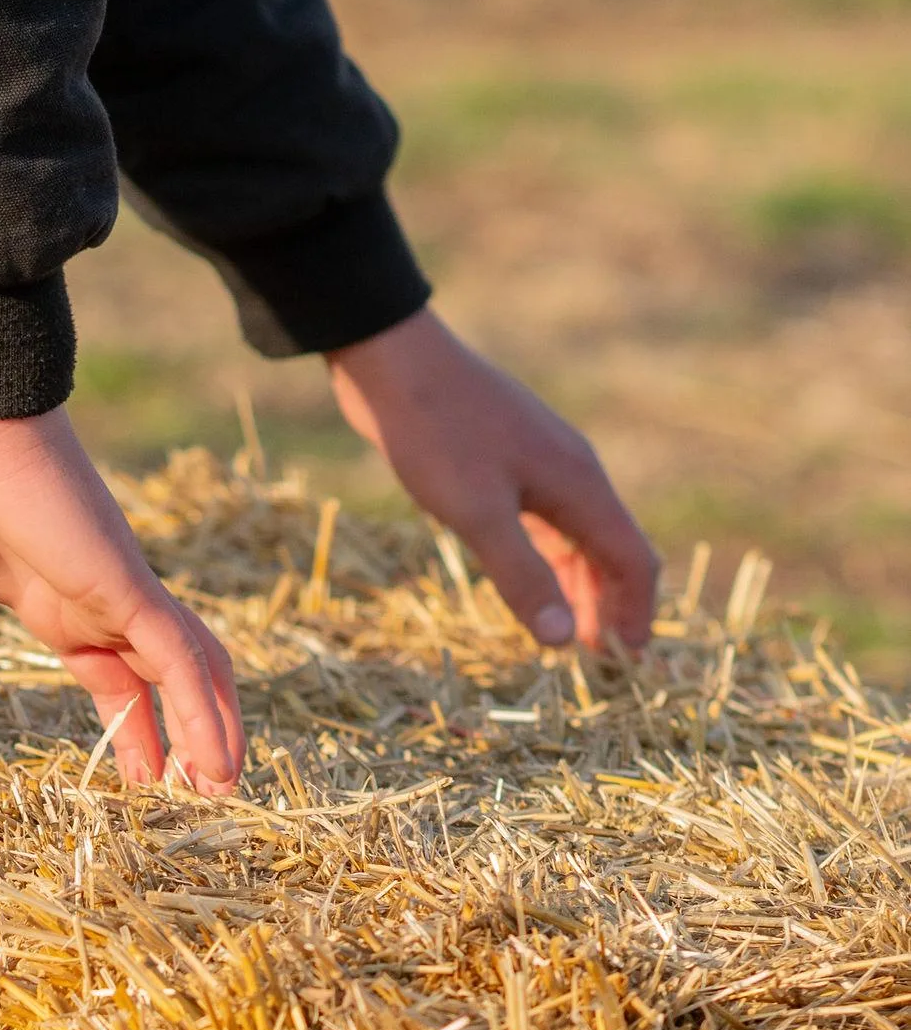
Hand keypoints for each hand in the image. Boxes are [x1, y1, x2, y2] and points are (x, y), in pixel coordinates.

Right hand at [0, 404, 244, 791]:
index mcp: (57, 600)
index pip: (113, 672)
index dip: (130, 724)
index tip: (139, 775)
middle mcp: (100, 598)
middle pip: (165, 677)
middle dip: (180, 736)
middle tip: (193, 792)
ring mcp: (120, 592)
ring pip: (193, 671)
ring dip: (213, 731)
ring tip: (222, 788)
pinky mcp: (126, 587)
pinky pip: (183, 661)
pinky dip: (205, 714)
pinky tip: (215, 763)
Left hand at [327, 307, 658, 653]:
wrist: (395, 363)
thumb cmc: (436, 434)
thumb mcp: (477, 513)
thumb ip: (521, 575)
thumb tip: (563, 639)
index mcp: (580, 486)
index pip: (631, 560)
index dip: (635, 614)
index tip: (627, 666)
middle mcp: (574, 474)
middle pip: (612, 552)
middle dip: (612, 608)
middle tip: (602, 664)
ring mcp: (542, 466)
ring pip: (579, 539)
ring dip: (581, 589)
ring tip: (571, 637)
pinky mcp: (507, 463)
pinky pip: (546, 524)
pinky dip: (551, 562)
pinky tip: (533, 585)